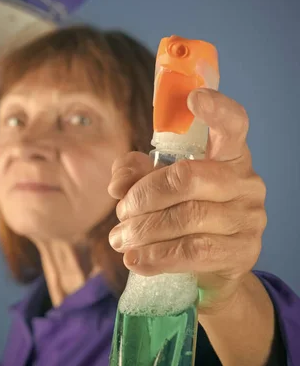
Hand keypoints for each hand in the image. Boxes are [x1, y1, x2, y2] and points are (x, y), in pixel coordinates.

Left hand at [108, 89, 266, 314]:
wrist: (211, 267)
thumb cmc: (183, 213)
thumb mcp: (157, 186)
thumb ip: (135, 173)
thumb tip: (117, 184)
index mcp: (229, 154)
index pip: (233, 124)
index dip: (216, 109)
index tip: (193, 98)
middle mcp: (246, 182)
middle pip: (188, 177)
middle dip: (143, 196)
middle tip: (121, 212)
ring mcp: (249, 218)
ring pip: (187, 217)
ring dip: (143, 230)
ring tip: (119, 239)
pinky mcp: (243, 252)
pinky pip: (193, 251)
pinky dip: (156, 256)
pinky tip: (135, 260)